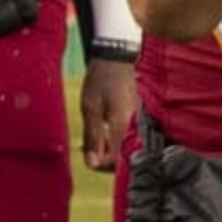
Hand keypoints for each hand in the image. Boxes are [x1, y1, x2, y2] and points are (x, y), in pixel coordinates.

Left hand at [77, 57, 137, 171]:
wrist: (116, 56)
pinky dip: (112, 136)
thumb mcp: (90, 108)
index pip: (115, 160)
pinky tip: (101, 128)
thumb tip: (92, 163)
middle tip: (86, 149)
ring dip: (107, 147)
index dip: (100, 165)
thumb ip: (93, 136)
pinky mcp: (135, 113)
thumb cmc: (100, 80)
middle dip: (103, 157)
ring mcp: (135, 118)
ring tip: (91, 139)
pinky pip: (125, 133)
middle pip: (121, 155)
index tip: (87, 159)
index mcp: (121, 126)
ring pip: (123, 144)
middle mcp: (133, 125)